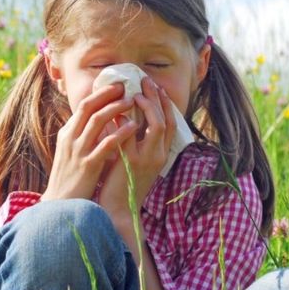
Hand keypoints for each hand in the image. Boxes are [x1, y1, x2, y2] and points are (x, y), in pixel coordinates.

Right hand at [41, 84, 138, 201]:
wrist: (62, 205)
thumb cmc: (70, 179)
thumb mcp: (71, 152)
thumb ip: (81, 136)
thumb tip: (96, 119)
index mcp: (67, 134)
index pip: (83, 106)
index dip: (100, 93)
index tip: (116, 85)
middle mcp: (70, 139)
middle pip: (88, 108)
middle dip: (107, 94)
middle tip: (125, 85)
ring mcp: (78, 151)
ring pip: (96, 122)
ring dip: (115, 108)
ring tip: (132, 101)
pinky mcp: (88, 165)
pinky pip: (106, 144)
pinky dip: (120, 133)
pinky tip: (133, 126)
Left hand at [98, 77, 175, 220]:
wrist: (118, 208)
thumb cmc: (123, 182)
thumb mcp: (135, 159)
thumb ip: (135, 140)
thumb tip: (126, 114)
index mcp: (161, 155)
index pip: (171, 124)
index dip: (166, 104)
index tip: (157, 88)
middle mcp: (158, 155)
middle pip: (165, 120)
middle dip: (157, 98)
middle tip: (146, 81)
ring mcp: (146, 159)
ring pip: (156, 124)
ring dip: (147, 105)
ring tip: (136, 91)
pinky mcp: (131, 162)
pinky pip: (131, 134)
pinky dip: (126, 119)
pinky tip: (119, 109)